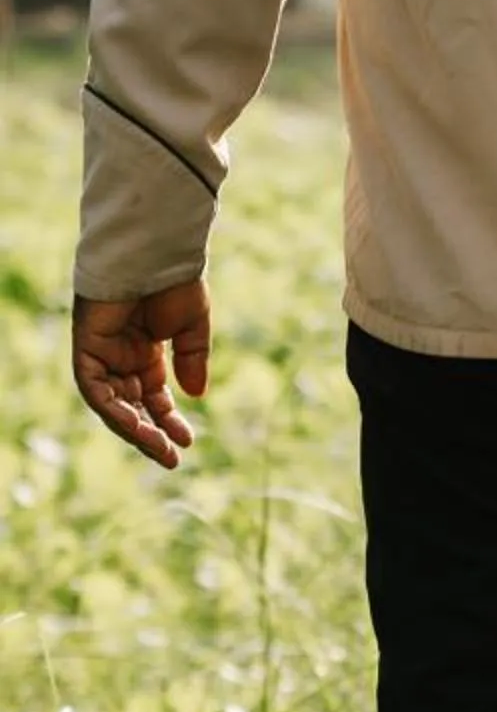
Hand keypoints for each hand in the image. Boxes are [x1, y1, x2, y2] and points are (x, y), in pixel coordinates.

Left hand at [71, 282, 210, 470]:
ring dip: (134, 428)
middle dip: (151, 433)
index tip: (188, 442)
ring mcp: (102, 353)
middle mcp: (121, 356)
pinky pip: (95, 389)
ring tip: (159, 449)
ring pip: (113, 404)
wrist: (156, 252)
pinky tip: (136, 425)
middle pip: (132, 406)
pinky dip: (113, 409)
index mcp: (145, 351)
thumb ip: (191, 361)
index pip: (153, 397)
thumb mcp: (191, 329)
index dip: (168, 420)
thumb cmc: (176, 282)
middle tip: (172, 458)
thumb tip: (195, 396)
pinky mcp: (86, 347)